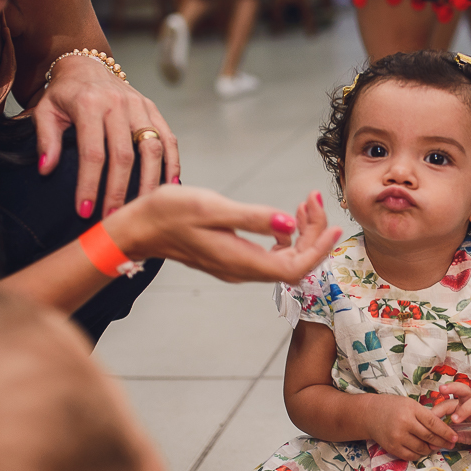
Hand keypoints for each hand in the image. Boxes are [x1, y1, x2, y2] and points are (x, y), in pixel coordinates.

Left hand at [33, 54, 179, 216]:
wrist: (86, 64)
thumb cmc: (64, 94)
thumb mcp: (45, 111)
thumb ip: (46, 139)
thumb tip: (46, 169)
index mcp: (89, 104)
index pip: (92, 152)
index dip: (89, 184)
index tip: (84, 211)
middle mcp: (118, 103)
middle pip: (124, 155)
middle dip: (119, 191)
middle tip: (113, 219)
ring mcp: (140, 106)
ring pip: (152, 149)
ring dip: (149, 182)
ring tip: (142, 208)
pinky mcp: (154, 109)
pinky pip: (169, 139)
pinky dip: (172, 164)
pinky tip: (168, 186)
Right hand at [107, 187, 341, 283]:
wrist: (138, 227)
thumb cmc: (169, 213)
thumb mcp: (212, 208)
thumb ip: (253, 218)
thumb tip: (289, 225)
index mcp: (241, 261)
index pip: (296, 267)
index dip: (319, 249)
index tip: (333, 225)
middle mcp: (243, 270)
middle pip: (295, 264)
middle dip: (313, 234)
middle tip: (314, 200)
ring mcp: (238, 266)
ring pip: (285, 258)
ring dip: (302, 234)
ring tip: (305, 204)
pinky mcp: (233, 257)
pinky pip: (272, 254)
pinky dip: (286, 235)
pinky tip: (287, 217)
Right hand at [366, 395, 458, 460]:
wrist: (370, 414)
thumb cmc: (393, 406)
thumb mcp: (410, 404)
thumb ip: (425, 416)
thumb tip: (442, 431)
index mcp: (412, 409)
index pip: (434, 423)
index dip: (446, 432)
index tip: (455, 437)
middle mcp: (405, 423)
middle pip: (429, 437)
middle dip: (442, 442)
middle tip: (450, 444)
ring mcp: (398, 437)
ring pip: (421, 448)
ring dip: (430, 449)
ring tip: (434, 446)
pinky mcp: (392, 447)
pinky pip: (411, 456)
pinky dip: (418, 454)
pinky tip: (422, 450)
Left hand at [435, 382, 470, 451]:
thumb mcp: (459, 435)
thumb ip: (448, 435)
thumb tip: (431, 443)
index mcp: (461, 407)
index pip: (448, 403)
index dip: (438, 409)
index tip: (428, 416)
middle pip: (463, 391)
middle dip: (452, 388)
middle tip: (442, 389)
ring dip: (465, 408)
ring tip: (456, 419)